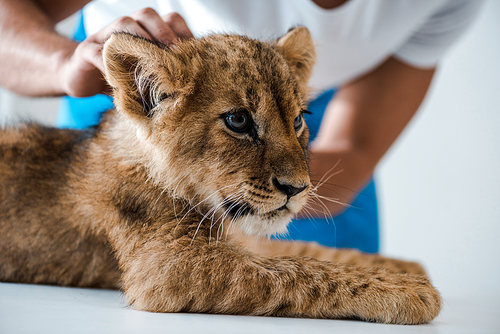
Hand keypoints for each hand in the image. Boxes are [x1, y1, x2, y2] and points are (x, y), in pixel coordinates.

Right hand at [59, 8, 192, 96]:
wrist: (83, 80)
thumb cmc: (122, 77)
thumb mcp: (147, 75)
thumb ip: (165, 74)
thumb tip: (191, 86)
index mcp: (145, 30)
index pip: (169, 19)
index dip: (182, 32)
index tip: (194, 52)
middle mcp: (127, 27)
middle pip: (147, 15)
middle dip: (165, 33)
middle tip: (175, 55)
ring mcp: (105, 36)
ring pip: (123, 24)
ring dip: (140, 41)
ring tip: (151, 63)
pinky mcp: (86, 52)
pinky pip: (98, 52)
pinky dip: (111, 65)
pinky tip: (122, 81)